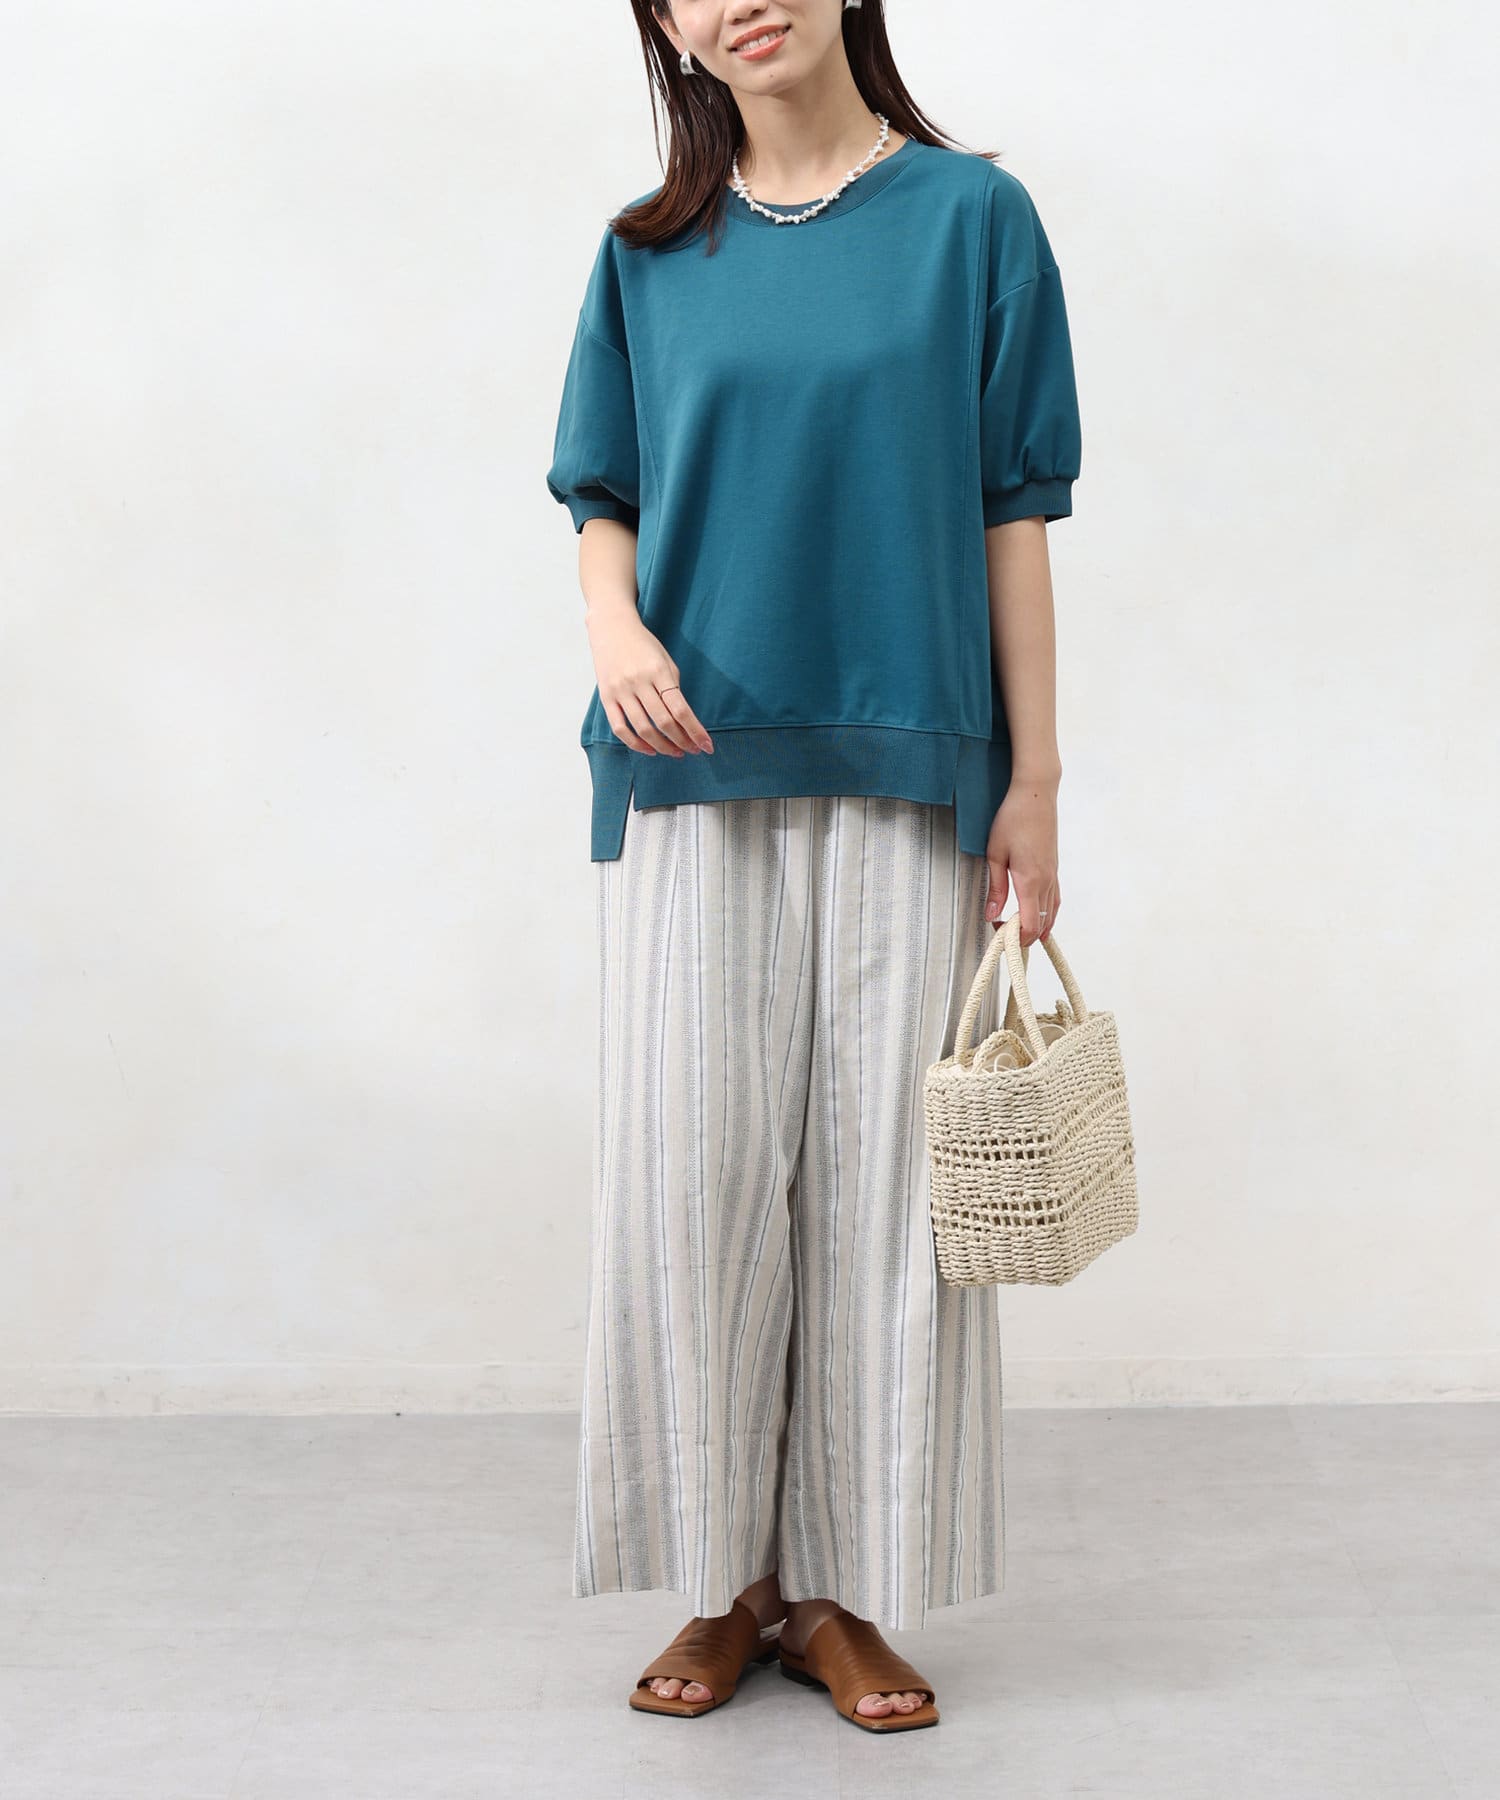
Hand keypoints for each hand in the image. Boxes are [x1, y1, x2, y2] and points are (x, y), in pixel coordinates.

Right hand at [585, 608, 713, 757]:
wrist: (612, 627)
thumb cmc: (644, 645)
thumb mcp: (665, 661)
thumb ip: (673, 689)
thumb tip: (683, 721)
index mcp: (659, 671)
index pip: (681, 709)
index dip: (695, 731)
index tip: (707, 746)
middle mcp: (639, 682)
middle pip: (664, 722)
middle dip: (682, 741)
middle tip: (693, 751)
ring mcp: (621, 691)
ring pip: (643, 729)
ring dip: (662, 746)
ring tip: (675, 752)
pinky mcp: (606, 697)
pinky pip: (620, 728)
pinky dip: (635, 744)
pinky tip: (650, 749)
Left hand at [982, 778, 1059, 945]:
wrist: (1036, 794)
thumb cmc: (1013, 819)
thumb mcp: (995, 854)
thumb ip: (995, 888)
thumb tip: (991, 916)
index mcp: (1031, 880)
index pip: (1030, 924)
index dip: (1016, 937)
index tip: (999, 934)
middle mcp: (1047, 881)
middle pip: (1042, 923)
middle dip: (1024, 935)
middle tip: (1004, 934)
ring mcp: (1053, 874)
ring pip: (1052, 913)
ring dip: (1038, 927)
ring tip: (1021, 934)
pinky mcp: (1054, 868)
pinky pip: (1055, 899)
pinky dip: (1048, 914)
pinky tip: (1039, 915)